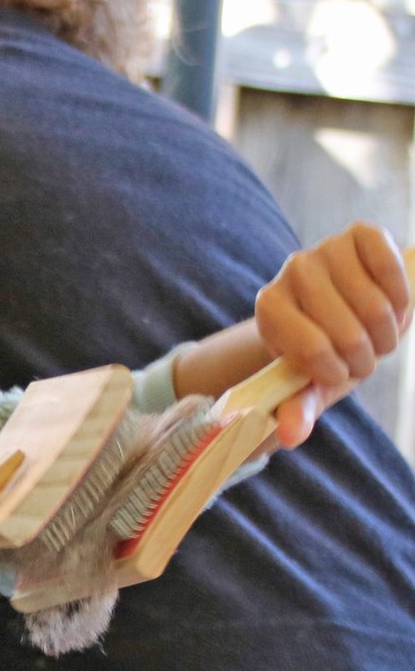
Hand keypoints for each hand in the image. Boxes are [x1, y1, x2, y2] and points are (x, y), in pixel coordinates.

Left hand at [255, 221, 410, 446]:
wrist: (342, 309)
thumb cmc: (323, 350)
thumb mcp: (309, 382)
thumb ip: (298, 408)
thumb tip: (291, 437)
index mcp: (269, 306)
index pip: (312, 350)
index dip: (335, 372)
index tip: (336, 373)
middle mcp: (292, 270)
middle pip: (348, 332)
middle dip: (365, 358)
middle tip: (363, 358)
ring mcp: (326, 248)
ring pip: (374, 306)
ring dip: (387, 334)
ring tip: (378, 338)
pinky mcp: (361, 233)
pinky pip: (391, 268)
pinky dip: (402, 298)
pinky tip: (394, 307)